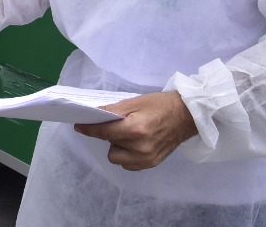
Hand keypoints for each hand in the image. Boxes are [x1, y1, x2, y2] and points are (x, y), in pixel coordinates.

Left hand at [75, 91, 197, 170]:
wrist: (187, 116)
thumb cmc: (160, 105)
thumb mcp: (135, 102)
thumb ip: (113, 111)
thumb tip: (93, 115)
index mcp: (136, 129)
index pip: (104, 132)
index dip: (89, 129)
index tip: (79, 126)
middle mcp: (140, 148)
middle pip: (109, 145)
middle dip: (109, 135)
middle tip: (118, 124)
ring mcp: (147, 159)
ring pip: (117, 158)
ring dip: (117, 147)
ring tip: (129, 135)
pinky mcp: (151, 164)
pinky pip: (128, 164)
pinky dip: (126, 155)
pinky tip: (135, 144)